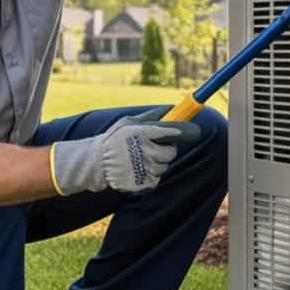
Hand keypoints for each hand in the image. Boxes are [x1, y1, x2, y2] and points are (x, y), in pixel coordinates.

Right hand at [51, 109, 200, 194]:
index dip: (182, 131)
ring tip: (141, 160)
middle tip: (156, 149)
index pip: (169, 131)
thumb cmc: (113, 140)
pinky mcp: (143, 181)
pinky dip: (150, 176)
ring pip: (164, 166)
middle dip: (167, 151)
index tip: (194, 131)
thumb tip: (170, 108)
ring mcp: (144, 166)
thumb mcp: (127, 123)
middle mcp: (144, 149)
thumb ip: (150, 117)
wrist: (96, 163)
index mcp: (141, 133)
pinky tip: (138, 171)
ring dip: (157, 164)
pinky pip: (156, 178)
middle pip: (170, 152)